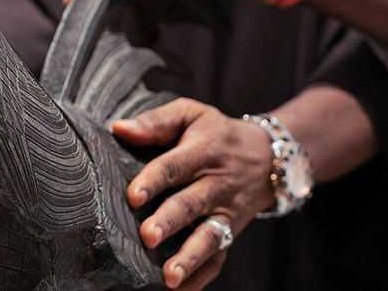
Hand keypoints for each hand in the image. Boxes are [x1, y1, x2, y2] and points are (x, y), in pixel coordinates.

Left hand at [112, 99, 275, 289]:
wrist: (267, 156)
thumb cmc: (215, 133)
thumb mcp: (192, 114)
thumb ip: (156, 121)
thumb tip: (119, 129)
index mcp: (202, 151)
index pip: (174, 166)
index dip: (153, 181)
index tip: (133, 195)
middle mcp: (215, 184)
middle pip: (190, 204)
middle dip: (169, 222)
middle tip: (147, 236)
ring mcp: (225, 212)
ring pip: (208, 237)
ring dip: (190, 257)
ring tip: (169, 276)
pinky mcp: (230, 232)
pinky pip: (219, 257)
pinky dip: (203, 276)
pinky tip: (182, 289)